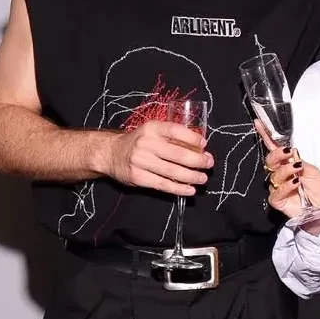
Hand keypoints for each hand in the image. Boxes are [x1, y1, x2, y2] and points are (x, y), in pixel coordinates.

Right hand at [90, 119, 212, 195]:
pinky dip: (178, 188)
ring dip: (191, 176)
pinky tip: (190, 189)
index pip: (175, 131)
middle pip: (177, 154)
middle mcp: (146, 144)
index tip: (204, 144)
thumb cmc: (138, 142)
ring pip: (172, 171)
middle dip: (197, 160)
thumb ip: (171, 137)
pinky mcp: (138, 177)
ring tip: (202, 178)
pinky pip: (163, 184)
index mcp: (151, 129)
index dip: (192, 137)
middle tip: (208, 163)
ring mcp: (141, 161)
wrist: (111, 153)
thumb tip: (198, 147)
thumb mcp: (151, 132)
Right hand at [264, 143, 319, 226]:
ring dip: (286, 170)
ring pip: (274, 175)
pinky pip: (276, 192)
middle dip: (277, 154)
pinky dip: (286, 186)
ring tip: (298, 171)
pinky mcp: (277, 200)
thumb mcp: (314, 172)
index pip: (275, 149)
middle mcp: (281, 174)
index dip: (266, 136)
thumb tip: (291, 152)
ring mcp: (278, 187)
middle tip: (287, 154)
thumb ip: (302, 162)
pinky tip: (295, 184)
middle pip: (270, 160)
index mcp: (289, 164)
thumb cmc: (318, 193)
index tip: (259, 124)